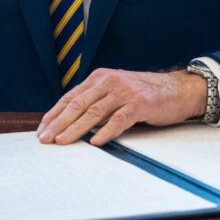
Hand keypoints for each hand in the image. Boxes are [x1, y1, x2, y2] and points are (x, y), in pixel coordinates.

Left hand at [36, 68, 206, 145]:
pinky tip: (96, 141)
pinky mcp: (140, 102)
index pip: (71, 97)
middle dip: (58, 123)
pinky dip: (106, 131)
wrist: (178, 89)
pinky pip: (120, 119)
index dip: (54, 114)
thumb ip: (96, 102)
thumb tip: (70, 123)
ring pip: (94, 112)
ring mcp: (124, 91)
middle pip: (78, 104)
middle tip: (45, 138)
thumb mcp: (115, 92)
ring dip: (75, 128)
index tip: (41, 129)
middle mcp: (108, 81)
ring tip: (62, 141)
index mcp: (99, 78)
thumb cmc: (144, 94)